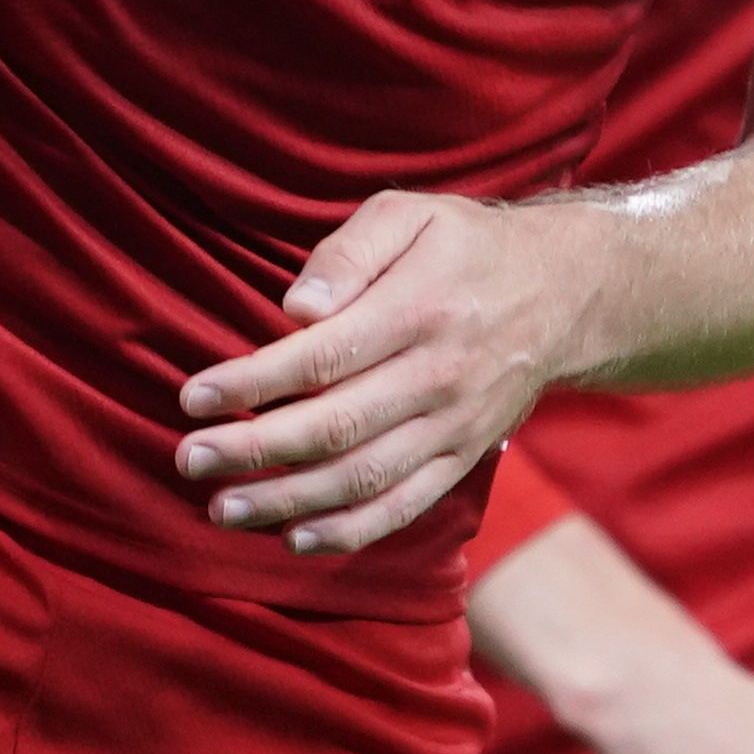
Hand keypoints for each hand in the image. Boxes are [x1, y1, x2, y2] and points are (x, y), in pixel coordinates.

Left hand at [174, 193, 594, 553]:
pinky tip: (295, 538)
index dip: (254, 382)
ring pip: (365, 477)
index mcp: (419, 310)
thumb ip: (347, 253)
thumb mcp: (407, 215)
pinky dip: (351, 530)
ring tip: (223, 507)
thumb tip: (295, 308)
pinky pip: (406, 504)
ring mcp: (456, 426)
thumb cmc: (463, 246)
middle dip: (254, 449)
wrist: (564, 292)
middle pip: (336, 426)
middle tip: (189, 458)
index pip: (323, 357)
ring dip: (289, 500)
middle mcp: (440, 377)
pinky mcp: (465, 457)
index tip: (194, 396)